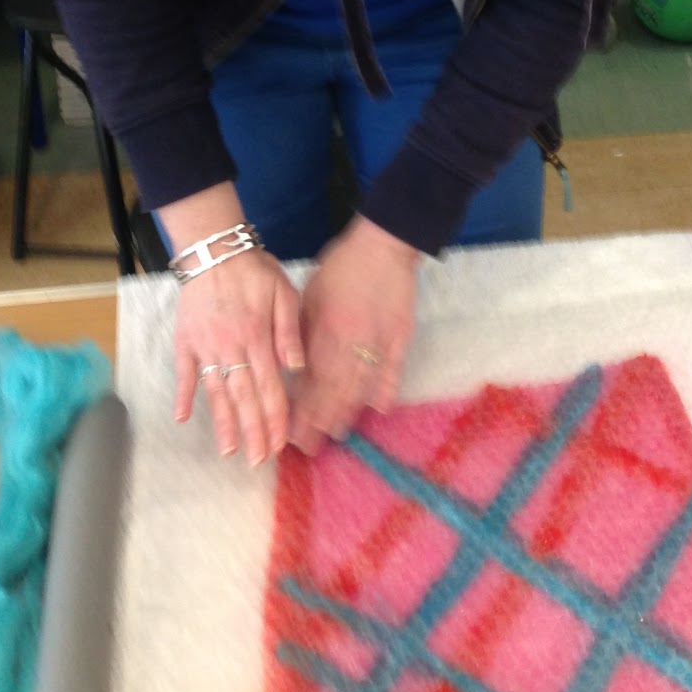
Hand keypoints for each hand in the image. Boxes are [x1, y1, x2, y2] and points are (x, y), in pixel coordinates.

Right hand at [165, 185, 303, 464]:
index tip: (279, 445)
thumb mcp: (284, 292)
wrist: (214, 250)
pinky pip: (185, 373)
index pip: (270, 388)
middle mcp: (231, 348)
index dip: (274, 419)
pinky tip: (183, 419)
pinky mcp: (185, 341)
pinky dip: (184, 396)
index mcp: (258, 338)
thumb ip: (290, 331)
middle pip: (244, 397)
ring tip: (228, 452)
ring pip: (216, 392)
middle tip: (257, 461)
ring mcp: (205, 347)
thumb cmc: (255, 271)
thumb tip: (296, 368)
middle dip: (252, 432)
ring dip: (223, 423)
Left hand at [288, 215, 419, 457]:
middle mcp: (351, 344)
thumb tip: (293, 366)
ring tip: (336, 433)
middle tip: (309, 446)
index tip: (291, 432)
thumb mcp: (309, 295)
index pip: (310, 382)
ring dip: (348, 412)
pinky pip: (393, 371)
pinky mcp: (401, 339)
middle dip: (320, 422)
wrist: (383, 246)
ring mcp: (379, 343)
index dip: (301, 410)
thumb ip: (301, 332)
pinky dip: (386, 391)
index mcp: (325, 332)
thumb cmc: (340, 267)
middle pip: (334, 393)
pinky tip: (379, 409)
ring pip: (362, 388)